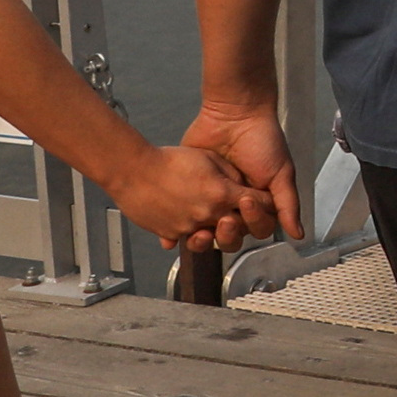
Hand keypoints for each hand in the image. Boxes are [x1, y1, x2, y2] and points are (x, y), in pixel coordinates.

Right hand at [111, 141, 271, 256]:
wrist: (132, 170)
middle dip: (241, 220)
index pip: (258, 204)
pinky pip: (187, 238)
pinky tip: (187, 217)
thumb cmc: (168, 160)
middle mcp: (208, 215)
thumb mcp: (209, 158)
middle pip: (238, 227)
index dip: (264, 202)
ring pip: (213, 236)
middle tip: (236, 211)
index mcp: (222, 195)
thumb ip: (232, 175)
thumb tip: (243, 187)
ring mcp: (188, 228)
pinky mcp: (170, 234)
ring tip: (211, 217)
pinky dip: (190, 231)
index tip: (265, 202)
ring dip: (214, 228)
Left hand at [181, 99, 305, 248]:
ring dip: (202, 238)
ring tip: (198, 231)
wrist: (234, 114)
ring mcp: (210, 199)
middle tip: (224, 220)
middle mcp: (234, 204)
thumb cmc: (263, 140)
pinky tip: (173, 234)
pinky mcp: (189, 193)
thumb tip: (299, 235)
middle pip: (232, 236)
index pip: (257, 228)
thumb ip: (288, 205)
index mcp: (259, 202)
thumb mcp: (281, 173)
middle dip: (227, 234)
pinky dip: (175, 231)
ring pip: (206, 232)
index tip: (246, 204)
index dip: (253, 223)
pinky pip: (182, 218)